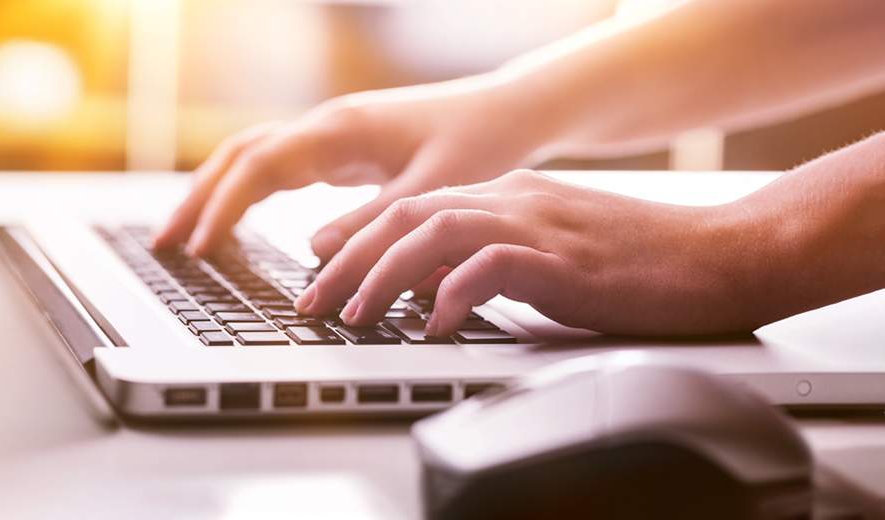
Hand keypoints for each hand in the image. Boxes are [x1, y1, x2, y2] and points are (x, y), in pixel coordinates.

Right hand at [154, 73, 555, 257]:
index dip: (222, 208)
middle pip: (237, 157)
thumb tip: (316, 252)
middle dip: (197, 199)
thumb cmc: (480, 144)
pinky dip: (243, 192)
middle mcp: (324, 126)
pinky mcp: (337, 149)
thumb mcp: (433, 191)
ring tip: (184, 238)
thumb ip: (376, 221)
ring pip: (249, 158)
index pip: (257, 167)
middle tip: (165, 245)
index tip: (199, 250)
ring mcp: (327, 134)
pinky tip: (232, 222)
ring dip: (213, 194)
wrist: (509, 111)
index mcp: (339, 130)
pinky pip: (274, 167)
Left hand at [293, 169, 781, 336]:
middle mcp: (514, 200)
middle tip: (313, 301)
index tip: (323, 273)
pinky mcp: (564, 258)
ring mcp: (538, 224)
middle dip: (349, 260)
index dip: (360, 241)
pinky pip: (489, 266)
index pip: (413, 209)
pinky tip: (434, 322)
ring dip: (383, 276)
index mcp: (509, 196)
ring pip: (432, 234)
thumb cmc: (641, 265)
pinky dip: (452, 293)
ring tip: (353, 314)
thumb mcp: (550, 257)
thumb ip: (494, 264)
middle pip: (406, 217)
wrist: (721, 256)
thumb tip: (435, 293)